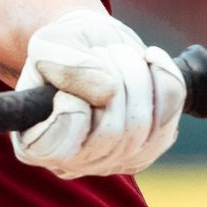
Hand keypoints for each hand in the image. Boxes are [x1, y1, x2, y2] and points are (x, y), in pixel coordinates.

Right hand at [12, 9, 186, 178]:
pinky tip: (148, 62)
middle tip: (98, 55)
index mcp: (35, 143)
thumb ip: (66, 66)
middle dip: (110, 75)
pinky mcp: (149, 149)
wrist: (94, 45)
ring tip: (118, 57)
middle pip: (109, 132)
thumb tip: (108, 92)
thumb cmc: (65, 48)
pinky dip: (163, 75)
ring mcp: (114, 161)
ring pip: (142, 121)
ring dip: (134, 71)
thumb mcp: (50, 44)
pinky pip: (170, 111)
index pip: (56, 145)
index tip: (67, 87)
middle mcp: (73, 163)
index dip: (70, 109)